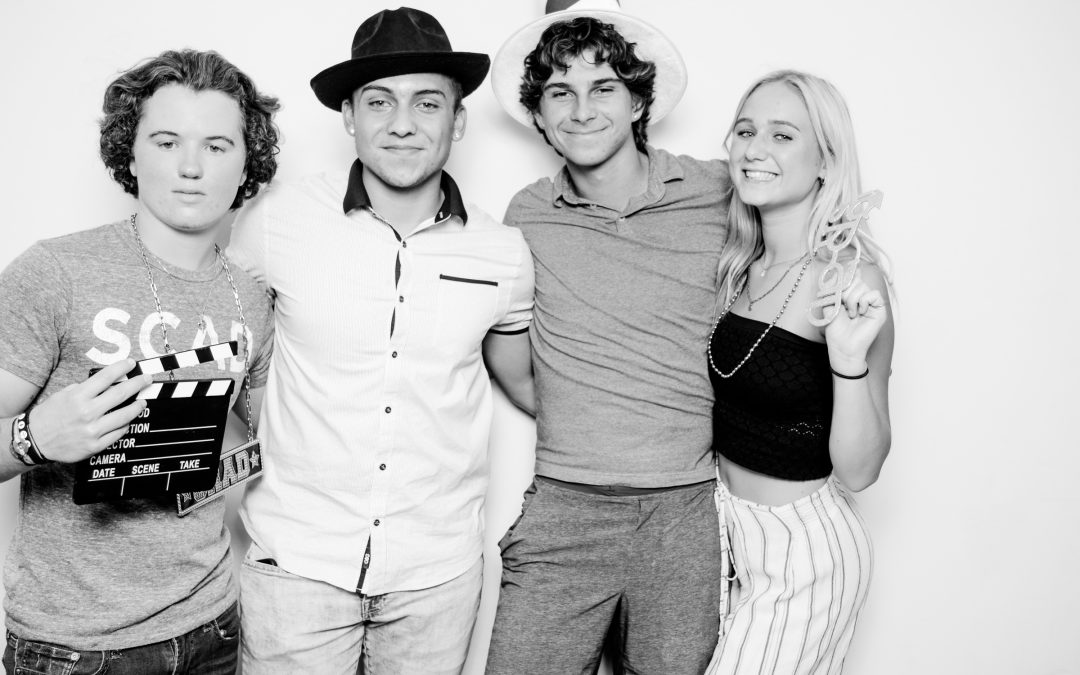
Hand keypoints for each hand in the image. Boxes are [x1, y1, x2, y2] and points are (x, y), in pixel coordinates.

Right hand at [26, 360, 152, 463]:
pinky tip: (127, 420)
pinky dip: (125, 425)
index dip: (121, 368)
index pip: (106, 377)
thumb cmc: (49, 416)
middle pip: (120, 394)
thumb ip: (83, 389)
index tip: (131, 363)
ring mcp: (92, 430)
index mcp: (78, 396)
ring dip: (137, 406)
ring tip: (142, 401)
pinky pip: (117, 433)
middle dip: (137, 384)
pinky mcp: (95, 445)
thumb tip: (105, 383)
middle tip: (146, 378)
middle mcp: (87, 412)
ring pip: (124, 415)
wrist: (34, 441)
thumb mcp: (63, 395)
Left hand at [824, 278, 887, 368]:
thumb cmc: (836, 330)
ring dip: (852, 300)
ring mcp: (871, 303)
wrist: (842, 347)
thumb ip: (832, 289)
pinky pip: (873, 294)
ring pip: (863, 286)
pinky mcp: (879, 309)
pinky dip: (864, 302)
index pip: (851, 276)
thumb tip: (838, 273)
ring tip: (851, 314)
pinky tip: (860, 313)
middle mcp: (862, 297)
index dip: (846, 275)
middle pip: (856, 280)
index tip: (840, 279)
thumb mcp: (829, 305)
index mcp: (850, 295)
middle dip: (845, 291)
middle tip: (842, 305)